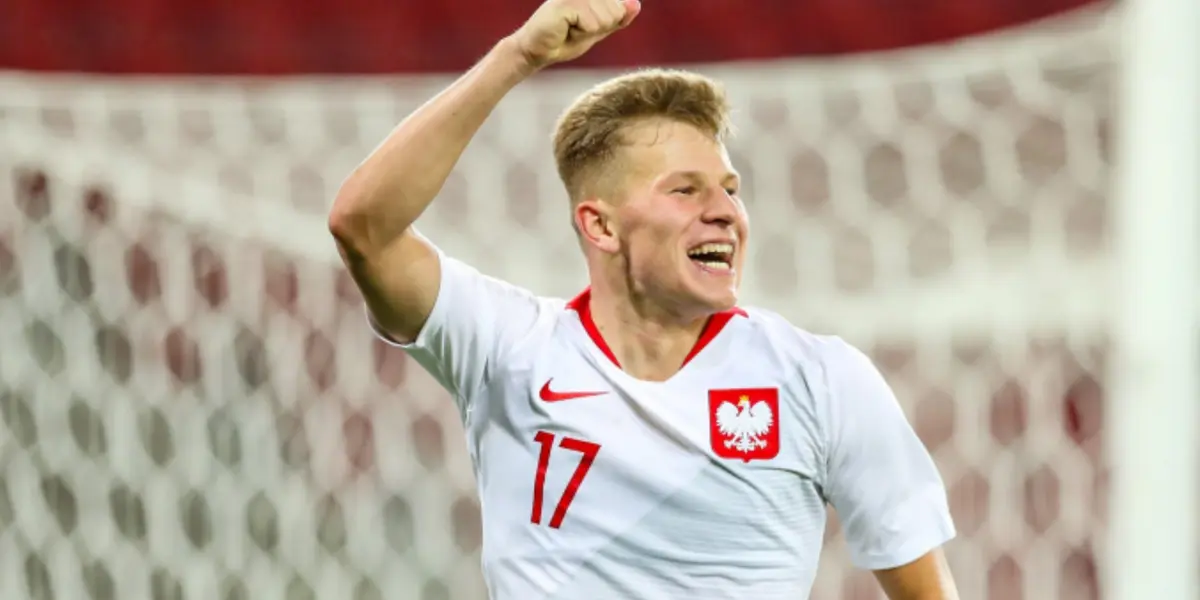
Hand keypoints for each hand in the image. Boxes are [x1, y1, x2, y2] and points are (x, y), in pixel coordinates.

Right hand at [510, 0, 641, 69]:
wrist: (537, 51)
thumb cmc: (564, 40)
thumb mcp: (597, 30)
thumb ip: (617, 18)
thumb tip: (636, 4)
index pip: (621, 8)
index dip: (607, 23)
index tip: (585, 26)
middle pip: (616, 12)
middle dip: (599, 28)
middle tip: (576, 29)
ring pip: (605, 18)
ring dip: (588, 31)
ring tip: (570, 28)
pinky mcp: (566, 2)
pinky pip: (591, 23)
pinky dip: (580, 33)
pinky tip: (565, 29)